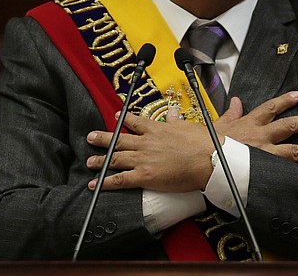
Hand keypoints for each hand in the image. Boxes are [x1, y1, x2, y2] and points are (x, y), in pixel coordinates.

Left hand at [85, 107, 214, 191]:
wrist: (208, 160)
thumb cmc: (202, 144)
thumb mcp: (188, 126)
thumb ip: (176, 120)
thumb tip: (173, 112)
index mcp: (157, 129)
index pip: (135, 122)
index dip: (124, 119)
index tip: (116, 117)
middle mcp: (146, 142)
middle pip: (119, 140)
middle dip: (103, 139)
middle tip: (90, 138)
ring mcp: (143, 159)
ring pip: (115, 158)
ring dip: (100, 161)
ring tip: (90, 162)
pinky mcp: (144, 176)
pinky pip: (120, 180)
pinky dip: (105, 182)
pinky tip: (95, 184)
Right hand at [215, 91, 297, 172]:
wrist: (205, 159)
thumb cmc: (209, 143)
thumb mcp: (219, 123)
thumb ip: (231, 113)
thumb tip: (236, 101)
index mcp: (250, 123)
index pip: (270, 108)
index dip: (285, 101)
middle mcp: (261, 136)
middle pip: (289, 126)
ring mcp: (265, 153)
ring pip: (293, 150)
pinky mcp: (265, 170)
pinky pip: (287, 172)